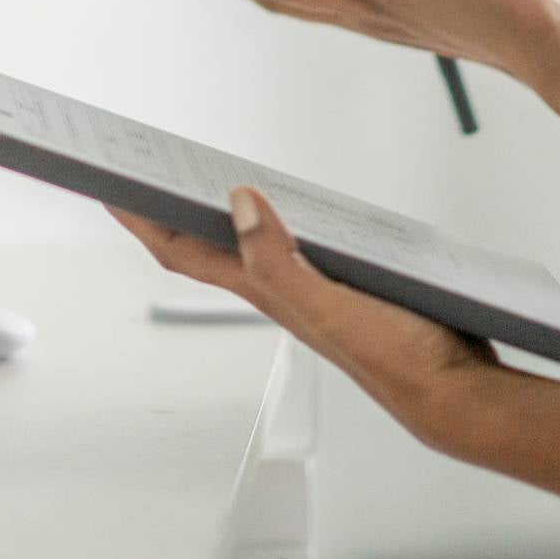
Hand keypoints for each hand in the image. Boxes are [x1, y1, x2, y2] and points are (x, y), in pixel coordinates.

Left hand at [107, 186, 500, 448]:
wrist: (451, 388)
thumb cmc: (394, 356)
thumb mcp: (325, 302)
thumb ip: (278, 257)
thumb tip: (238, 202)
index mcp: (265, 290)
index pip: (184, 251)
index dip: (142, 219)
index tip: (109, 186)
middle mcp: (279, 289)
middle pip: (207, 245)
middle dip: (168, 209)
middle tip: (143, 170)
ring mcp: (309, 288)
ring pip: (249, 244)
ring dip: (218, 215)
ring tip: (197, 182)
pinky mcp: (342, 283)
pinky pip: (293, 244)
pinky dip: (278, 220)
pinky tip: (291, 206)